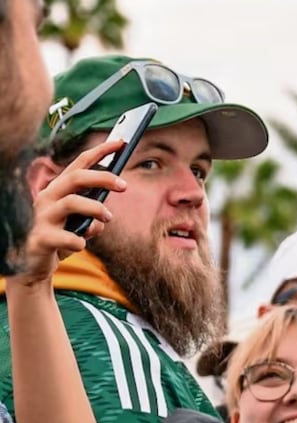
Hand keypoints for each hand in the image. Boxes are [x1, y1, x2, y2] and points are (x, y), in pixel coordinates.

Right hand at [10, 139, 126, 287]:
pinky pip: (65, 237)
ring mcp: (42, 217)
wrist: (33, 266)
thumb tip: (103, 220)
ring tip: (108, 218)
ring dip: (95, 209)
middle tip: (124, 186)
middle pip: (76, 178)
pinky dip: (79, 241)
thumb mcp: (79, 225)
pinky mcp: (41, 238)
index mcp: (58, 190)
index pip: (79, 165)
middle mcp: (48, 198)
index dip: (100, 152)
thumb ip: (91, 218)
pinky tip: (82, 245)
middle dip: (103, 178)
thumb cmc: (58, 239)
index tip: (121, 142)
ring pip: (71, 203)